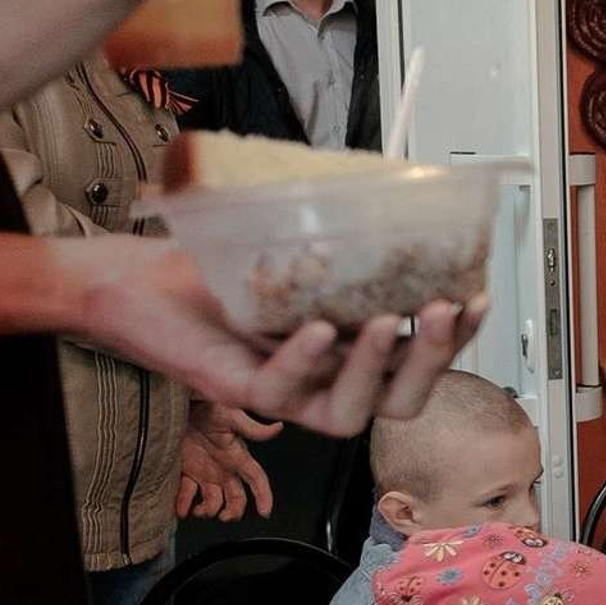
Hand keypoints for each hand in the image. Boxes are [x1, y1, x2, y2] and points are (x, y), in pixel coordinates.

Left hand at [65, 236, 486, 437]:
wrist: (129, 279)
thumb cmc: (205, 267)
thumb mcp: (287, 243)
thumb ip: (338, 236)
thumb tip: (390, 189)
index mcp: (347, 347)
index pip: (418, 359)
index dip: (456, 337)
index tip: (477, 296)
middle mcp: (324, 377)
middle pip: (402, 399)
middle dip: (434, 359)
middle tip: (446, 311)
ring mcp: (284, 391)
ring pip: (352, 414)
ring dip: (380, 371)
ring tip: (387, 322)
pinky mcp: (240, 390)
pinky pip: (283, 393)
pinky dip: (305, 360)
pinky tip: (316, 328)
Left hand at [174, 400, 282, 519]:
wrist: (177, 399)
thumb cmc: (206, 403)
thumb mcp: (229, 415)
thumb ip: (252, 427)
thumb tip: (279, 428)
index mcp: (237, 456)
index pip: (257, 479)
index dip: (264, 496)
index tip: (265, 512)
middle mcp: (224, 467)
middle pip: (236, 497)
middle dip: (233, 512)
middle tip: (223, 517)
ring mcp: (205, 470)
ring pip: (213, 500)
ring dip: (208, 511)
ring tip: (197, 511)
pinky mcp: (186, 470)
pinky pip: (187, 494)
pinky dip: (184, 505)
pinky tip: (180, 510)